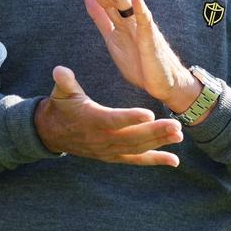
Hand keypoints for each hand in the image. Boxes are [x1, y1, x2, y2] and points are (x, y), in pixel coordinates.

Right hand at [34, 65, 182, 165]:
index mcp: (91, 119)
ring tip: (179, 135)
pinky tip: (174, 160)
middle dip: (156, 133)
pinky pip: (136, 160)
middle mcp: (101, 139)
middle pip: (132, 138)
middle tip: (176, 126)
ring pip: (137, 149)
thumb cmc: (60, 107)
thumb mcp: (60, 92)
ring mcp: (108, 150)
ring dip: (159, 143)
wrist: (51, 133)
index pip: (113, 120)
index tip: (148, 114)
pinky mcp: (113, 157)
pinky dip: (155, 160)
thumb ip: (64, 81)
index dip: (130, 118)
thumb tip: (60, 70)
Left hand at [64, 0, 199, 110]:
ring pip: (123, 1)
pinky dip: (141, 9)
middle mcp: (129, 16)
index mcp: (118, 17)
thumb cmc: (140, 61)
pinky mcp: (151, 39)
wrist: (163, 83)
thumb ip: (100, 17)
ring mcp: (140, 25)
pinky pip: (146, 22)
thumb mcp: (112, 37)